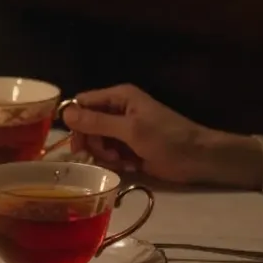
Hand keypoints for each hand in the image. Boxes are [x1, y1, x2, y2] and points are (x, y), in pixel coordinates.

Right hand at [60, 84, 261, 187]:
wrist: (198, 158)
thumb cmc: (167, 138)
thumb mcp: (131, 130)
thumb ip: (97, 122)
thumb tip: (65, 114)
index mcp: (118, 97)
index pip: (82, 103)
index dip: (76, 121)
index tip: (79, 142)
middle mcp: (117, 110)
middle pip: (86, 125)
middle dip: (92, 142)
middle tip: (106, 155)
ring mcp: (122, 129)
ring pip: (95, 141)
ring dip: (104, 154)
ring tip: (122, 160)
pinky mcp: (128, 147)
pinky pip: (108, 153)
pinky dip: (115, 161)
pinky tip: (130, 165)